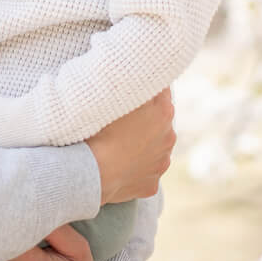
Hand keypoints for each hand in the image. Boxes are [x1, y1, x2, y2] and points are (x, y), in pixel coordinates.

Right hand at [87, 89, 172, 203]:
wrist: (92, 171)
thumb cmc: (100, 129)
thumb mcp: (114, 95)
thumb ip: (131, 85)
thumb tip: (137, 75)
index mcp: (164, 111)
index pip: (161, 90)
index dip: (146, 88)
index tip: (134, 90)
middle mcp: (169, 137)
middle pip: (158, 121)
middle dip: (144, 119)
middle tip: (121, 121)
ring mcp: (162, 163)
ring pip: (153, 148)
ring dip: (141, 145)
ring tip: (117, 146)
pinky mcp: (152, 185)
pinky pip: (144, 173)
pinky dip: (134, 170)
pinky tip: (118, 167)